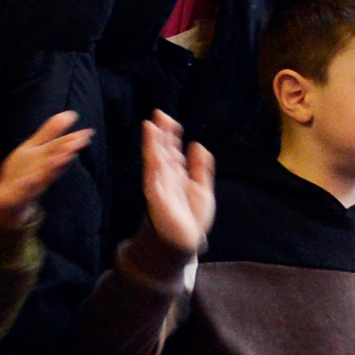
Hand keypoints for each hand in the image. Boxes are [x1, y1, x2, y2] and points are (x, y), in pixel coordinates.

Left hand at [0, 112, 90, 230]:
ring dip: (53, 167)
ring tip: (63, 157)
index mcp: (46, 160)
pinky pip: (23, 191)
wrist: (9, 201)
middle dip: (67, 151)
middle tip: (80, 142)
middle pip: (56, 160)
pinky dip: (28, 185)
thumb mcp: (34, 149)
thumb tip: (70, 114)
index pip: (61, 149)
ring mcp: (31, 185)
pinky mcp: (18, 196)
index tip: (88, 133)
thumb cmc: (25, 173)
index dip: (73, 141)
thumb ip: (50, 132)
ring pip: (45, 175)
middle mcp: (42, 172)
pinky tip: (30, 179)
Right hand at [137, 112, 215, 254]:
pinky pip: (153, 181)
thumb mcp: (203, 188)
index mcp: (178, 173)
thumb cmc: (192, 217)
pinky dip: (154, 168)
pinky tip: (153, 156)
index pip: (172, 149)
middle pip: (162, 150)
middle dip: (160, 133)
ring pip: (155, 161)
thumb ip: (200, 167)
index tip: (170, 119)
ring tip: (151, 128)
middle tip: (159, 114)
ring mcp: (160, 186)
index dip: (171, 134)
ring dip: (153, 144)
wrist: (186, 241)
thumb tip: (197, 144)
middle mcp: (167, 177)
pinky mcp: (156, 199)